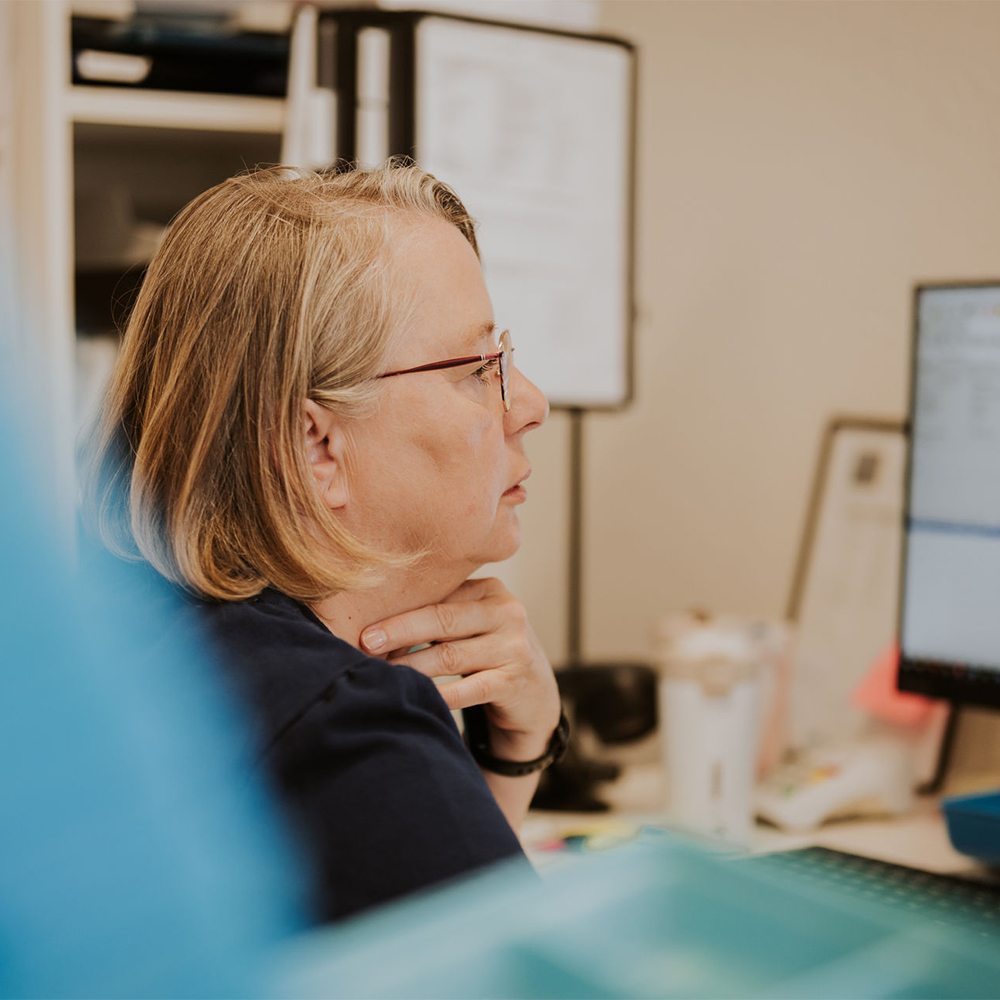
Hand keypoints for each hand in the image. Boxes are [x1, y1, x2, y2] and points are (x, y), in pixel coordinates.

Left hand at [359, 578, 560, 760]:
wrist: (535, 692)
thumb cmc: (488, 650)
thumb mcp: (474, 622)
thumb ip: (440, 611)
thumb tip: (376, 614)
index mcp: (490, 591)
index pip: (439, 595)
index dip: (401, 610)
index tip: (366, 621)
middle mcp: (506, 614)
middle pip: (442, 619)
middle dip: (400, 631)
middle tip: (366, 641)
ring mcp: (513, 649)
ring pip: (450, 656)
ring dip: (411, 666)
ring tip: (382, 674)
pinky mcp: (514, 682)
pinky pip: (468, 690)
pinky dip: (439, 695)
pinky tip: (415, 696)